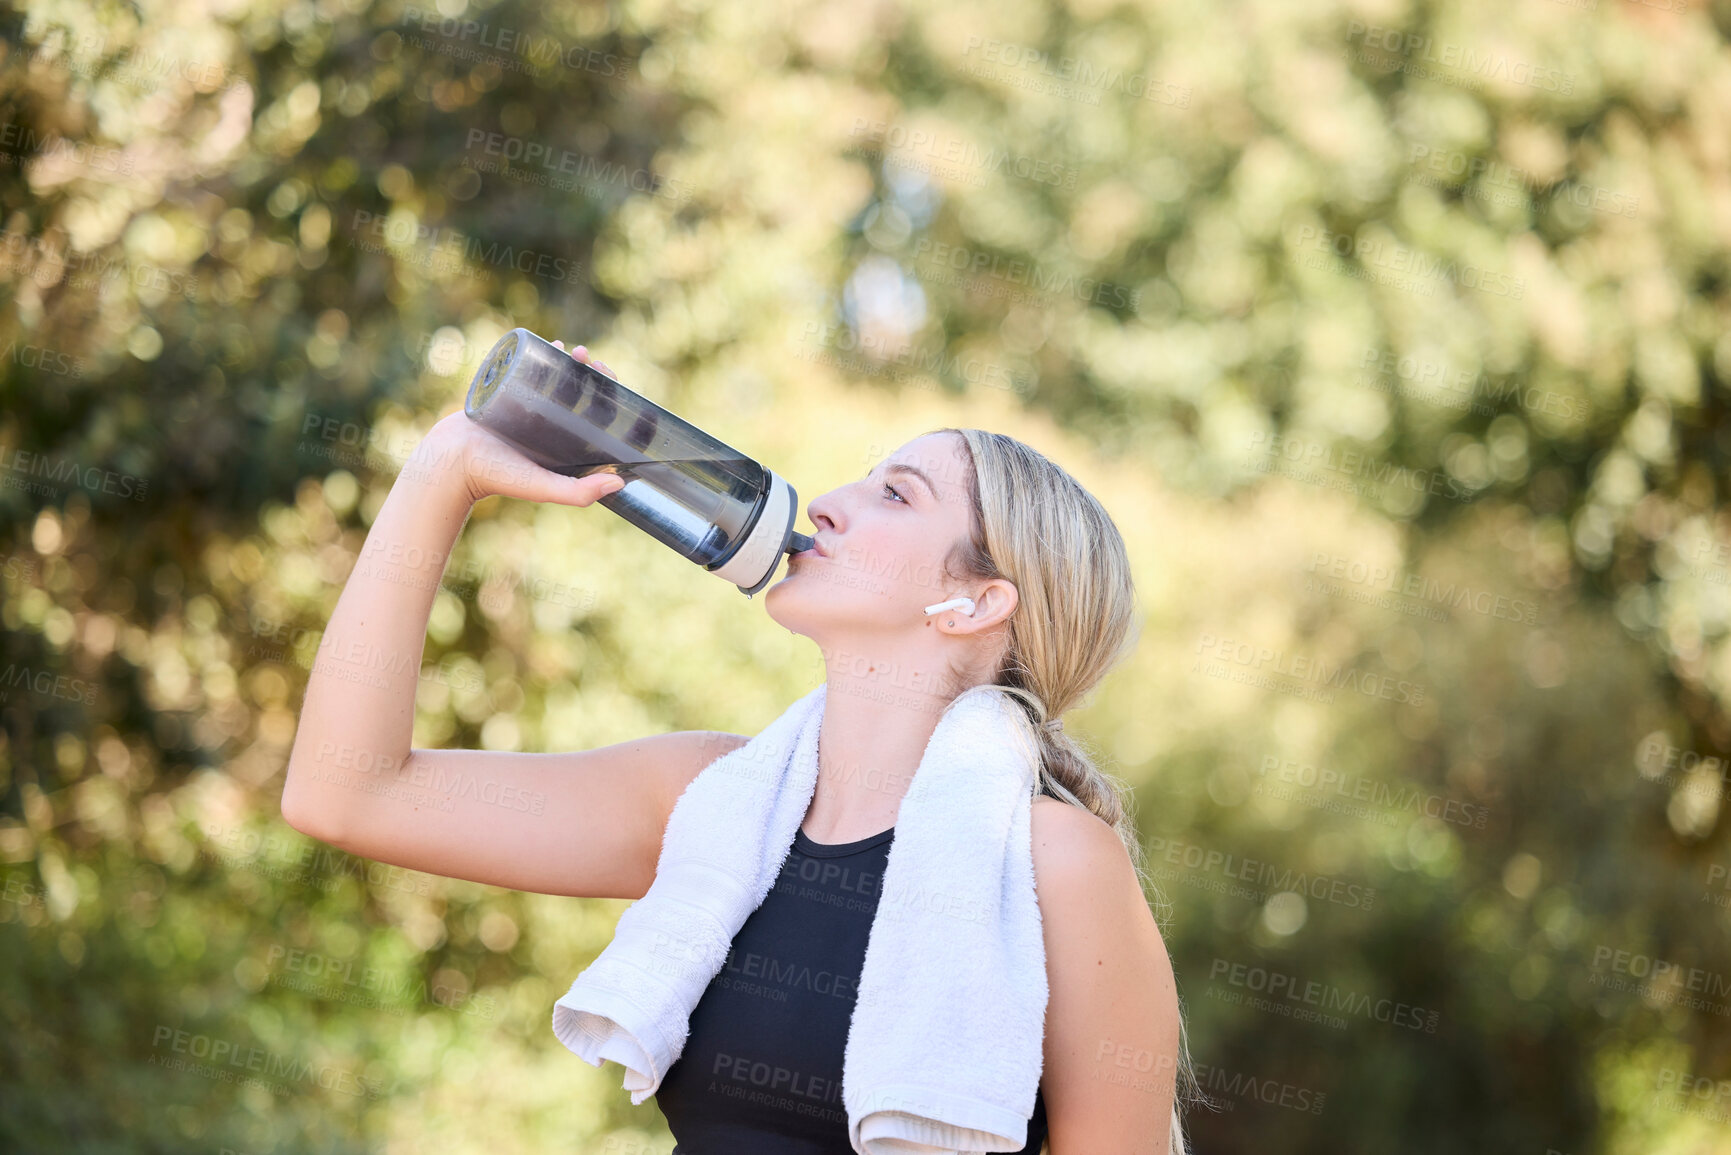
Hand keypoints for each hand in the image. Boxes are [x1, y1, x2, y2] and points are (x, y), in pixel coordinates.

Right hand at [417, 340, 629, 507]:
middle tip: (587, 358)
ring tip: (569, 348)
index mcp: (564, 446)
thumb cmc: (497, 477)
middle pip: (578, 391)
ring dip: (567, 359)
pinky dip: (540, 355)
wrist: (451, 461)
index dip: (607, 394)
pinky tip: (550, 344)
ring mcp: (527, 408)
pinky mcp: (506, 394)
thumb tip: (620, 483)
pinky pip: (528, 370)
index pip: (595, 415)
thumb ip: (578, 493)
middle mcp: (549, 426)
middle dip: (588, 371)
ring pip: (554, 378)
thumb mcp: (542, 487)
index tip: (608, 377)